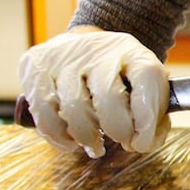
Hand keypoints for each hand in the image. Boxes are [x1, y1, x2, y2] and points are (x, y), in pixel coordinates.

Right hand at [18, 27, 170, 157]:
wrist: (82, 46)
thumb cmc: (118, 77)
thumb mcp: (144, 87)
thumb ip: (154, 116)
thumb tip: (145, 142)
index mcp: (133, 52)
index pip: (147, 79)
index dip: (148, 118)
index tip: (143, 141)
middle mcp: (99, 49)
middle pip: (109, 96)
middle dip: (117, 129)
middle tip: (119, 140)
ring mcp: (64, 56)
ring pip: (73, 107)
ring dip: (86, 136)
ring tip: (93, 142)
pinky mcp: (35, 65)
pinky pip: (43, 112)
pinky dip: (57, 135)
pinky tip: (70, 139)